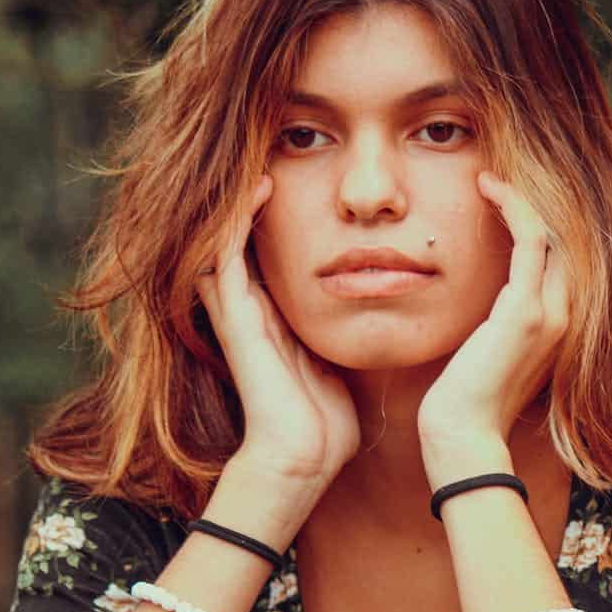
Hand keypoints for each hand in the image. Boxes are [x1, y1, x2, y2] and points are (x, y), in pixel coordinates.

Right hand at [197, 175, 360, 491]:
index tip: (313, 178)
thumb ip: (346, 335)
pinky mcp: (236, 319)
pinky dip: (238, 220)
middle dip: (255, 198)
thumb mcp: (339, 362)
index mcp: (275, 317)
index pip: (271, 251)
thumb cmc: (326, 423)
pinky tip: (258, 187)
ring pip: (228, 236)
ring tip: (264, 155)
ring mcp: (238, 312)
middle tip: (278, 151)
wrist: (301, 461)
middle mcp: (251, 308)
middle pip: (243, 236)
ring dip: (243, 197)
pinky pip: (227, 255)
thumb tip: (384, 313)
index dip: (284, 215)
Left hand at [417, 172, 570, 475]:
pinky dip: (512, 207)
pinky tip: (488, 186)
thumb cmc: (466, 400)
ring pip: (551, 231)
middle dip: (536, 200)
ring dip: (522, 195)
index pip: (560, 256)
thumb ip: (500, 321)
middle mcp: (568, 315)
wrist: (464, 436)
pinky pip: (531, 239)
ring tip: (491, 174)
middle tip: (498, 173)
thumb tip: (484, 297)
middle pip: (565, 237)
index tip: (502, 195)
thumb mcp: (490, 351)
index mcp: (561, 325)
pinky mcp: (527, 310)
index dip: (535, 218)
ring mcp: (553, 312)